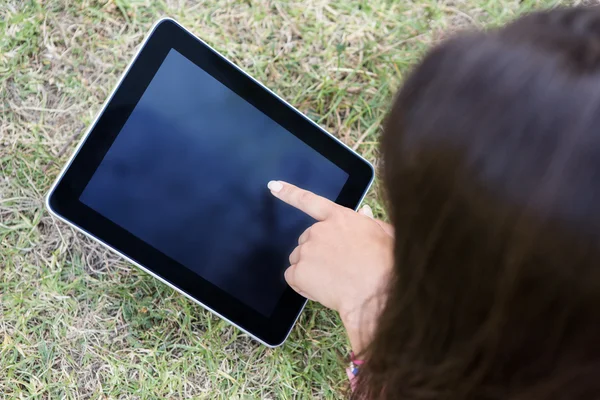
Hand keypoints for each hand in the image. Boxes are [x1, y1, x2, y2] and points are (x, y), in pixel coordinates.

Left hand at [267, 180, 393, 352]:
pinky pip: (293, 278)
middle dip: (316, 253)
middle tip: (337, 269)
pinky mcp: (299, 271)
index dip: (289, 193)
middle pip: (306, 240)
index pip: (309, 201)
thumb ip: (368, 222)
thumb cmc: (387, 263)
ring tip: (334, 282)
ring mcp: (307, 250)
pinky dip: (303, 285)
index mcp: (339, 217)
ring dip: (310, 270)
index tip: (273, 186)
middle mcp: (318, 230)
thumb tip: (363, 212)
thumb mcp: (384, 234)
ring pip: (299, 260)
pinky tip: (323, 290)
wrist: (378, 290)